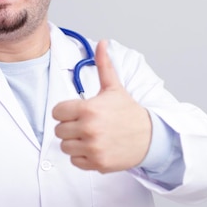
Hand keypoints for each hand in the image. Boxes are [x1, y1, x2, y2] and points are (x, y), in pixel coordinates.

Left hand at [52, 40, 151, 172]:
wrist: (150, 137)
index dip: (65, 111)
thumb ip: (104, 65)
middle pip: (59, 131)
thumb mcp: (114, 88)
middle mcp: (89, 129)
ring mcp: (93, 148)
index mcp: (89, 109)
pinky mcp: (97, 163)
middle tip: (85, 124)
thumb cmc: (128, 112)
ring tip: (90, 136)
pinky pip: (75, 161)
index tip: (77, 112)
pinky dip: (82, 157)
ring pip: (65, 147)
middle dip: (69, 127)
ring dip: (74, 143)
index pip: (57, 112)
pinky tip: (95, 148)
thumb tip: (102, 42)